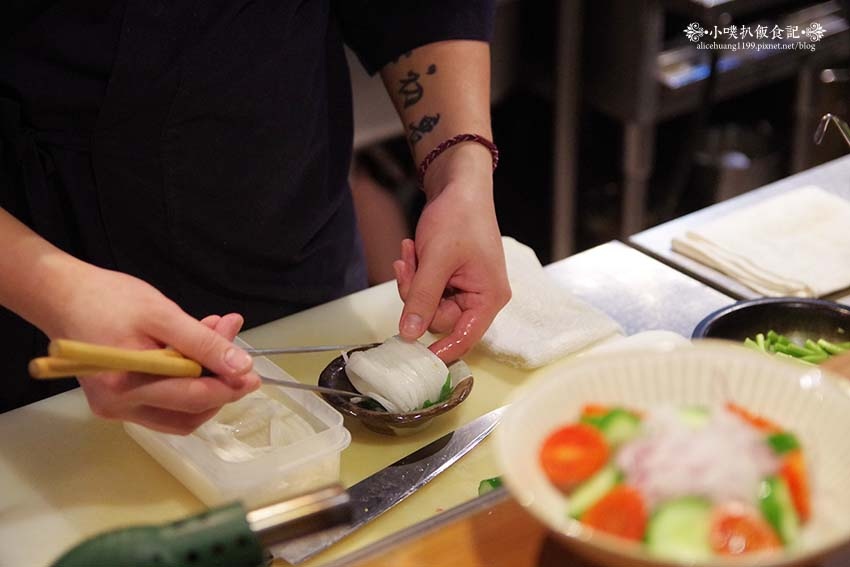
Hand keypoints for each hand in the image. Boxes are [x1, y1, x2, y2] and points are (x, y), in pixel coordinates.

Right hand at [45, 265, 259, 433]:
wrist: (62, 296)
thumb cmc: (109, 299)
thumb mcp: (162, 314)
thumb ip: (202, 342)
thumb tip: (240, 366)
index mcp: (127, 386)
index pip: (193, 399)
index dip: (229, 388)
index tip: (253, 373)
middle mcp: (119, 407)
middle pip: (188, 412)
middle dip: (219, 383)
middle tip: (235, 348)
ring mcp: (116, 409)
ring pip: (178, 413)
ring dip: (205, 383)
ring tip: (217, 343)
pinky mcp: (117, 402)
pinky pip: (163, 402)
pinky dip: (186, 381)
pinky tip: (195, 351)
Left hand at [393, 143, 510, 361]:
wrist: (459, 186)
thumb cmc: (458, 217)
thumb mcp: (436, 259)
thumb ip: (423, 298)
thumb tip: (409, 335)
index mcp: (489, 297)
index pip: (464, 338)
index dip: (440, 352)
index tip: (415, 361)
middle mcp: (480, 298)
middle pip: (439, 320)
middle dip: (418, 295)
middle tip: (408, 267)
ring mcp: (465, 289)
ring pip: (428, 305)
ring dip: (414, 281)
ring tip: (410, 252)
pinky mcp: (452, 279)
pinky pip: (427, 290)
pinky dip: (417, 272)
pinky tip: (412, 250)